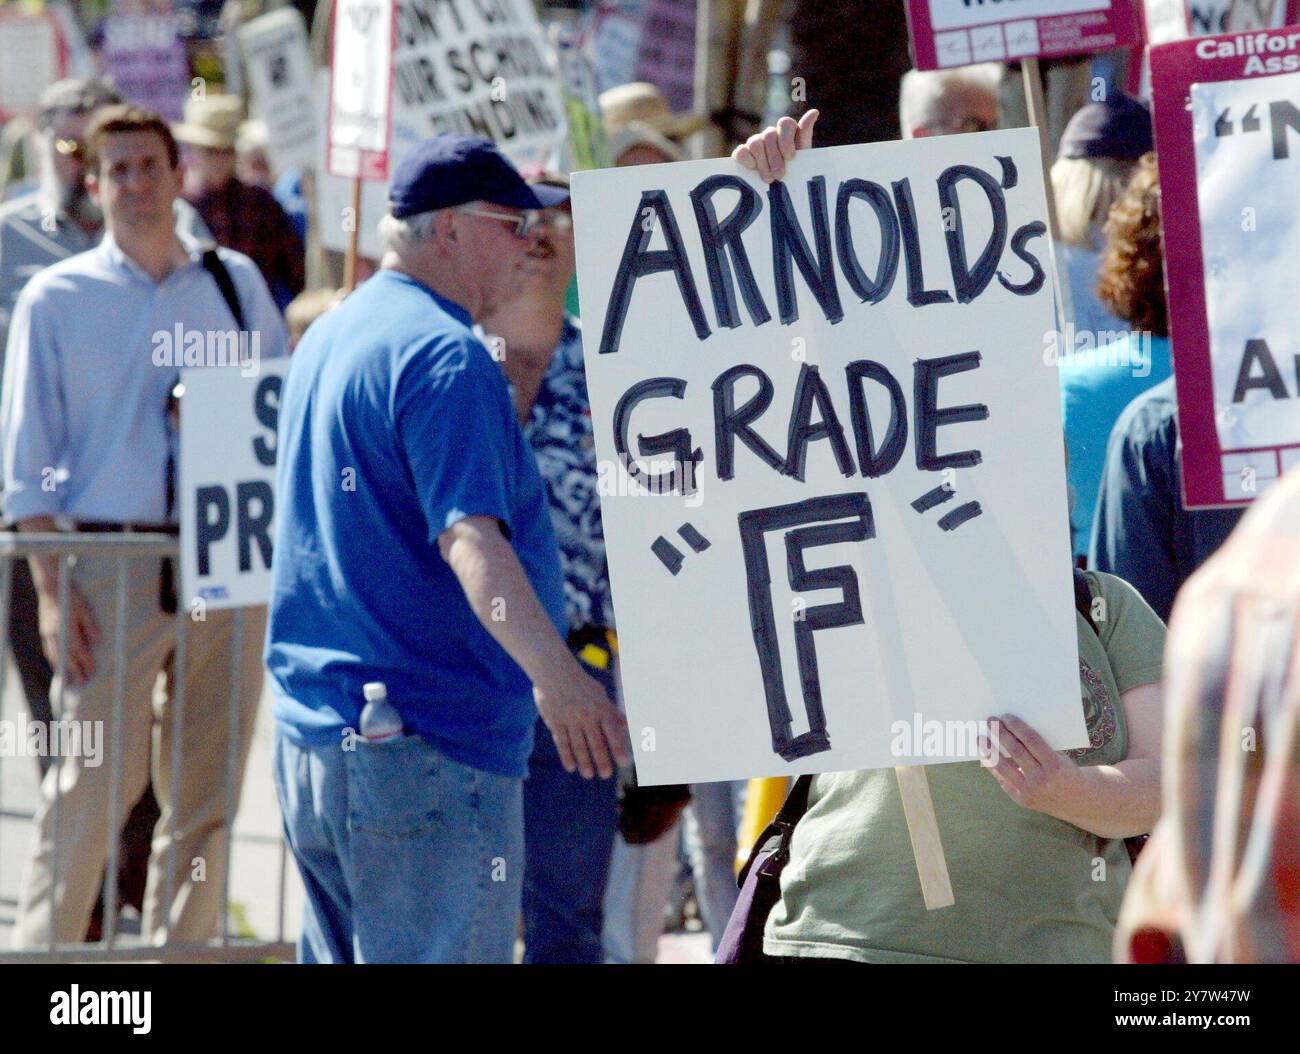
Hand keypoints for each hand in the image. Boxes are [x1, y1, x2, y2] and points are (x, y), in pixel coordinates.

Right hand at [37, 583, 100, 685]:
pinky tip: (56, 664)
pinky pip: (48, 649)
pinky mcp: (44, 630)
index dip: (86, 664)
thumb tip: (98, 642)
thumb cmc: (71, 596)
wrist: (51, 587)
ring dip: (61, 669)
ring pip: (55, 656)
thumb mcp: (85, 609)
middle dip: (74, 672)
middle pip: (66, 658)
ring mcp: (48, 633)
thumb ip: (90, 626)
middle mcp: (56, 634)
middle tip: (81, 684)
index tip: (92, 674)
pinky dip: (53, 659)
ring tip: (67, 680)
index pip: (79, 652)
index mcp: (68, 630)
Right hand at [533, 659, 630, 778]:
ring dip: (584, 761)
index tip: (624, 762)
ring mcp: (570, 718)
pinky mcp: (555, 721)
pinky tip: (571, 767)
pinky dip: (566, 755)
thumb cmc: (581, 684)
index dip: (619, 747)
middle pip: (595, 742)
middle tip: (605, 774)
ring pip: (578, 745)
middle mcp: (587, 714)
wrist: (554, 671)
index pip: (612, 731)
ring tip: (588, 775)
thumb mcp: (600, 694)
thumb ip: (612, 712)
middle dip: (601, 760)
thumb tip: (628, 725)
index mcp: (601, 708)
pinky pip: (562, 741)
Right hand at [732, 109, 818, 182]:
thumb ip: (805, 135)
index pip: (785, 123)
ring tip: (769, 180)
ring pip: (755, 143)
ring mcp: (755, 142)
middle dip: (775, 158)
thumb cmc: (793, 172)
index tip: (790, 157)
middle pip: (770, 135)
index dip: (787, 140)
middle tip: (780, 176)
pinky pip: (741, 151)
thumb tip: (814, 112)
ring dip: (763, 163)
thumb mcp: (803, 156)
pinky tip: (753, 171)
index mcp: (786, 132)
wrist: (779, 192)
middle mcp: (770, 134)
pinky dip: (747, 161)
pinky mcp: (742, 153)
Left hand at [979, 713, 1085, 817]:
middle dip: (1001, 734)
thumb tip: (1012, 730)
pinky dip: (994, 768)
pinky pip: (1004, 781)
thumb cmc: (1067, 772)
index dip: (1017, 726)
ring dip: (990, 751)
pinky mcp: (1022, 800)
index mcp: (1055, 765)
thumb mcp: (1061, 757)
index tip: (1006, 716)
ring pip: (1004, 768)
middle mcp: (1042, 779)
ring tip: (981, 738)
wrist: (1080, 802)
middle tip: (991, 720)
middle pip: (1016, 751)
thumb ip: (1040, 747)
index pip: (1032, 740)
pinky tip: (987, 757)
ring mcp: (1031, 791)